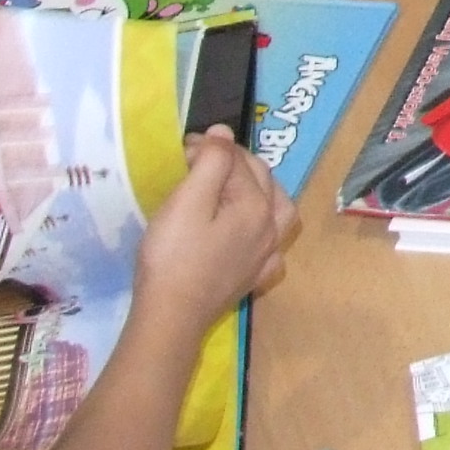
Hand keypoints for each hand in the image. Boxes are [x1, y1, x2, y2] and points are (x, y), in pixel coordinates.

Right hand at [132, 128, 298, 335]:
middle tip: (199, 160)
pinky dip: (264, 229)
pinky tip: (250, 232)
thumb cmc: (173, 256)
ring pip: (278, 210)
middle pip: (262, 181)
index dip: (211, 147)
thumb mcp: (186, 202)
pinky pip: (271, 244)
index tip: (183, 146)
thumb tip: (224, 133)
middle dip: (234, 163)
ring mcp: (266, 256)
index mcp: (257, 205)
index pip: (238, 161)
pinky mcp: (253, 278)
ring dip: (260, 191)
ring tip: (234, 186)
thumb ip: (210, 163)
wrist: (171, 316)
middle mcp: (271, 227)